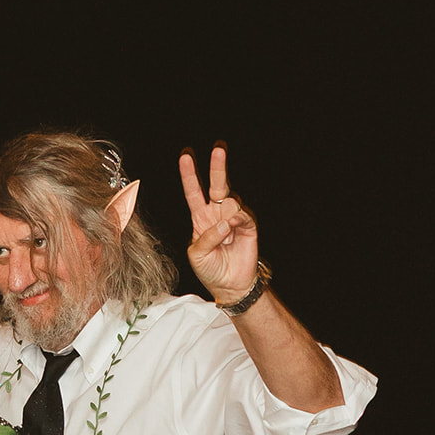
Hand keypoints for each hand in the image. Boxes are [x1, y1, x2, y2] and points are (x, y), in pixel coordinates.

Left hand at [179, 144, 259, 304]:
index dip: (189, 175)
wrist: (229, 285)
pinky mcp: (248, 225)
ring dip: (225, 214)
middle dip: (217, 166)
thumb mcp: (197, 254)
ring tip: (225, 235)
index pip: (193, 192)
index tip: (186, 156)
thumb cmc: (209, 269)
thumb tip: (225, 221)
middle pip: (216, 185)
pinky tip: (233, 228)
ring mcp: (233, 218)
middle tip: (218, 148)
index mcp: (200, 218)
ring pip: (231, 199)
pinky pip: (242, 214)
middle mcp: (217, 214)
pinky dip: (237, 219)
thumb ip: (206, 237)